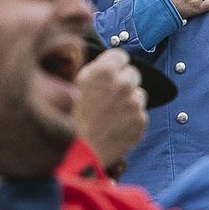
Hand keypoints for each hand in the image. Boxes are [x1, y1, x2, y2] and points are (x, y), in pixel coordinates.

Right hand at [74, 49, 147, 176]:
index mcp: (105, 71)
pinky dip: (131, 119)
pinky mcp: (140, 122)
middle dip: (122, 82)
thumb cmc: (67, 120)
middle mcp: (124, 84)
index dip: (113, 65)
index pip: (121, 56)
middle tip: (108, 97)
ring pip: (138, 95)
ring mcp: (135, 104)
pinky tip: (114, 126)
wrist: (76, 153)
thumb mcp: (72, 86)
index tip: (108, 75)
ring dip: (128, 101)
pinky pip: (140, 114)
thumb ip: (92, 70)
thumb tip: (103, 64)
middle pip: (132, 74)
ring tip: (109, 115)